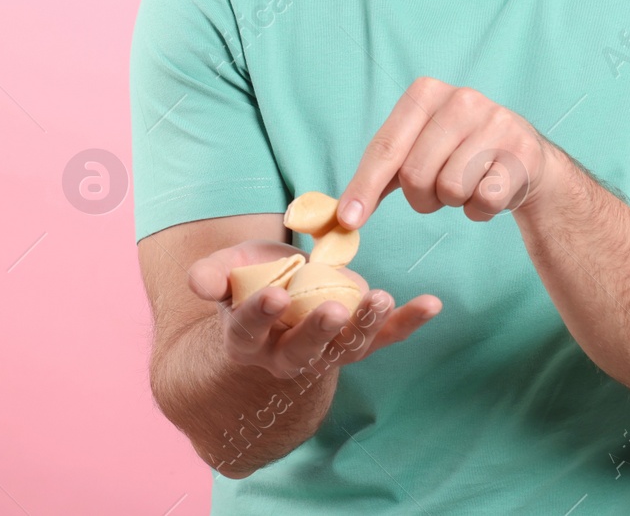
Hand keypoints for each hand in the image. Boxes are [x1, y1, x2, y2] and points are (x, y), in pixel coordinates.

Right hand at [187, 239, 440, 379]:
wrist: (268, 318)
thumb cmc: (244, 288)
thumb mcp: (223, 276)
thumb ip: (211, 275)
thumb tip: (197, 281)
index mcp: (247, 337)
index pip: (250, 329)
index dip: (260, 314)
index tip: (274, 295)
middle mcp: (285, 355)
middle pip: (301, 351)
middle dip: (318, 331)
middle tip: (335, 310)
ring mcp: (323, 353)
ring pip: (344, 349)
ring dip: (366, 325)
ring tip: (384, 298)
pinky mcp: (354, 344)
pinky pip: (383, 338)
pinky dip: (408, 323)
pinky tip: (431, 303)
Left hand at [337, 77, 556, 228]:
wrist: (523, 156)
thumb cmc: (458, 153)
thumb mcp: (417, 149)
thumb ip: (380, 174)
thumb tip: (343, 214)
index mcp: (425, 93)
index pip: (385, 147)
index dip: (364, 187)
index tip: (348, 220)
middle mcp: (461, 99)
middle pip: (415, 174)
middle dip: (422, 197)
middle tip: (440, 189)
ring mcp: (495, 122)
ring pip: (450, 189)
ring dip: (455, 202)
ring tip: (470, 183)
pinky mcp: (521, 151)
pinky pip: (484, 201)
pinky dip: (482, 209)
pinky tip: (492, 188)